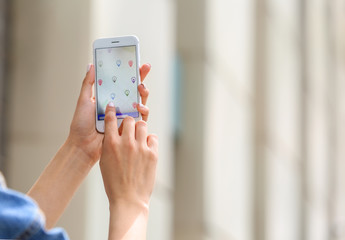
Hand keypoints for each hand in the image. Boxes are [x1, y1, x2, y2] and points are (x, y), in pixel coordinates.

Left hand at [68, 64, 151, 164]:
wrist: (83, 146)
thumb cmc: (81, 124)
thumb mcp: (83, 101)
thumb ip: (88, 84)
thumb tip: (91, 65)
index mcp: (108, 97)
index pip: (121, 81)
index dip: (129, 71)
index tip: (135, 60)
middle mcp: (118, 105)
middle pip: (133, 89)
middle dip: (141, 77)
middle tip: (144, 68)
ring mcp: (124, 115)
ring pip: (140, 101)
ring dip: (143, 93)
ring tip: (141, 87)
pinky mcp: (129, 126)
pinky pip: (140, 117)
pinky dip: (143, 110)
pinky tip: (140, 106)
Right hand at [100, 103, 157, 238]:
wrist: (128, 199)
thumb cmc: (114, 182)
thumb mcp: (105, 162)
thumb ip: (109, 145)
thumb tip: (115, 133)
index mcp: (110, 144)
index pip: (110, 119)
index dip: (111, 111)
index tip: (112, 106)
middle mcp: (126, 143)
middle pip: (129, 119)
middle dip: (128, 122)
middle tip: (129, 128)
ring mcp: (140, 148)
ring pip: (142, 125)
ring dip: (139, 129)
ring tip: (138, 138)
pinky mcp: (152, 154)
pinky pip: (152, 137)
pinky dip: (149, 140)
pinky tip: (146, 147)